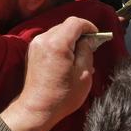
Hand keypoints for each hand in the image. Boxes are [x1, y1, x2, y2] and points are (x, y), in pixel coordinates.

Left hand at [1, 16, 96, 130]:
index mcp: (57, 43)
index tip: (97, 35)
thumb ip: (87, 51)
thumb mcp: (84, 74)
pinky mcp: (32, 50)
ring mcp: (35, 44)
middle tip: (91, 47)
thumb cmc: (62, 95)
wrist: (38, 107)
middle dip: (80, 34)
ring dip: (70, 39)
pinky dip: (60, 45)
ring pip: (57, 32)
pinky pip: (50, 40)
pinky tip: (68, 59)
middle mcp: (43, 39)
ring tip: (80, 56)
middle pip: (65, 26)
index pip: (75, 22)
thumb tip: (89, 40)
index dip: (89, 26)